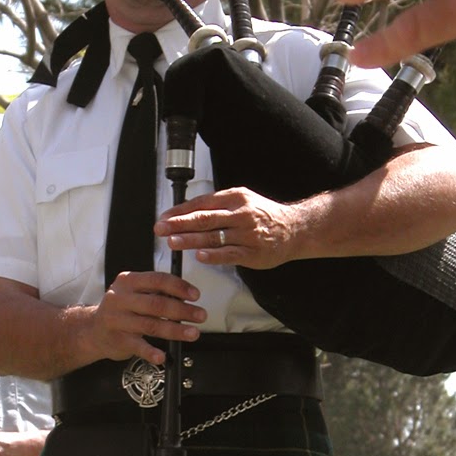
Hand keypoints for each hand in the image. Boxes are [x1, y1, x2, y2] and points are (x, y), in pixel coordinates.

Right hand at [88, 270, 205, 367]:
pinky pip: (138, 347)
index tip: (195, 296)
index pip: (157, 280)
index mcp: (128, 281)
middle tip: (200, 315)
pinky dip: (151, 352)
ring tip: (193, 333)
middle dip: (182, 310)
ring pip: (151, 325)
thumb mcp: (133, 293)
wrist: (92, 331)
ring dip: (175, 330)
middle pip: (157, 304)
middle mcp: (121, 298)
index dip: (179, 287)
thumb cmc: (121, 310)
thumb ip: (155, 292)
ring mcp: (118, 320)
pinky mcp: (118, 340)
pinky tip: (162, 356)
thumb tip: (187, 297)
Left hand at [157, 187, 301, 269]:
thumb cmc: (263, 216)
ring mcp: (247, 234)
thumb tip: (188, 212)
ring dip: (191, 240)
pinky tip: (200, 256)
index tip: (164, 217)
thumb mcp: (242, 201)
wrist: (294, 229)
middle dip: (179, 224)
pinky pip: (230, 254)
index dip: (180, 211)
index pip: (202, 203)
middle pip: (204, 218)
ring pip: (214, 237)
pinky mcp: (252, 253)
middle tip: (161, 229)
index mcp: (235, 198)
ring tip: (173, 242)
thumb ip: (218, 206)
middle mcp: (240, 214)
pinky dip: (214, 256)